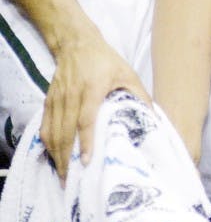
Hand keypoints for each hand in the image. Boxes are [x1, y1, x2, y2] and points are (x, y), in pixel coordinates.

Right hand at [40, 31, 151, 180]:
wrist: (77, 42)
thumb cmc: (105, 60)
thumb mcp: (127, 73)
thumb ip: (140, 95)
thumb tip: (154, 118)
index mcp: (92, 88)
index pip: (86, 119)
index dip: (86, 141)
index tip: (87, 161)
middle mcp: (72, 95)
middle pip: (66, 131)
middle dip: (67, 157)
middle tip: (70, 179)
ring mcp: (58, 97)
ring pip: (53, 131)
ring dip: (56, 154)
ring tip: (62, 174)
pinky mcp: (49, 99)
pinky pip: (45, 125)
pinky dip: (47, 142)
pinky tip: (53, 156)